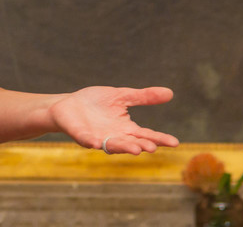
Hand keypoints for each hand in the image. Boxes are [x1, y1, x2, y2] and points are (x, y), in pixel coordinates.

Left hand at [49, 86, 178, 154]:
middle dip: (141, 145)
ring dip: (123, 147)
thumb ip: (143, 97)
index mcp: (125, 128)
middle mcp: (115, 136)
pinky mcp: (81, 136)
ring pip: (113, 145)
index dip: (160, 139)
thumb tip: (170, 93)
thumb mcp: (121, 96)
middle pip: (131, 143)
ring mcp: (98, 138)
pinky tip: (96, 143)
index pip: (146, 135)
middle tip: (152, 147)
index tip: (175, 142)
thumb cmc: (95, 102)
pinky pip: (87, 140)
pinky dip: (92, 142)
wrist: (67, 104)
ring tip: (136, 149)